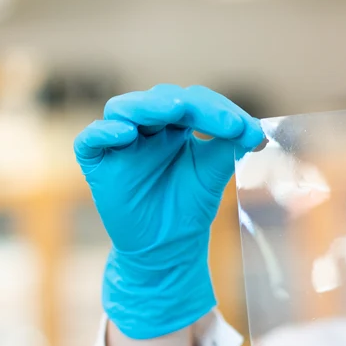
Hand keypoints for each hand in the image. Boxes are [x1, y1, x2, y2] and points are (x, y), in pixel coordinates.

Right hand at [74, 85, 263, 338]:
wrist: (166, 247)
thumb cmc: (187, 207)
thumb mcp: (211, 173)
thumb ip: (227, 146)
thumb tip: (255, 129)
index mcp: (173, 125)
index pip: (192, 101)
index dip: (217, 109)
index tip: (245, 129)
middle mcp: (144, 127)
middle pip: (158, 99)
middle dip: (190, 106)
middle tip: (218, 120)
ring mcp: (118, 143)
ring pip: (122, 108)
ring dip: (147, 106)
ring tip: (174, 111)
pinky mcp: (96, 163)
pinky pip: (90, 140)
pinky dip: (105, 132)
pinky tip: (126, 134)